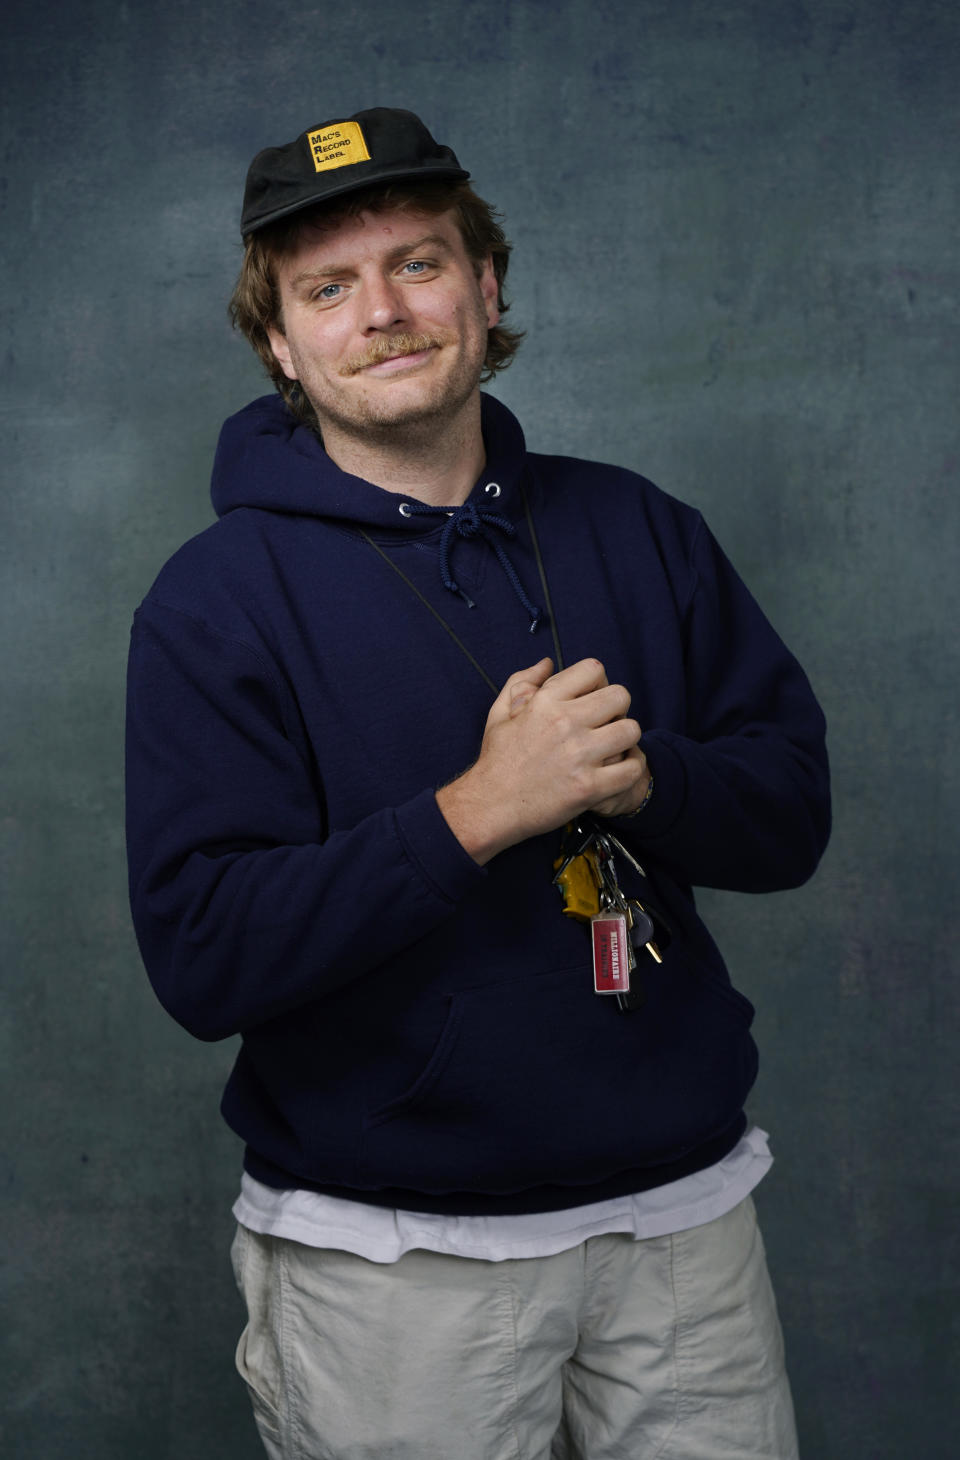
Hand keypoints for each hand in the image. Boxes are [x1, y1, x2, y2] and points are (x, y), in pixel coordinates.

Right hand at [436, 657, 647, 862]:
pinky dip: (631, 768)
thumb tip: (547, 663)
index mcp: (545, 702)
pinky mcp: (589, 787)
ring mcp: (579, 756)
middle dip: (617, 708)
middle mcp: (565, 723)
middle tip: (606, 724)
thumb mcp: (500, 713)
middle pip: (620, 696)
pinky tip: (618, 770)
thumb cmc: (496, 761)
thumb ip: (522, 682)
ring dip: (626, 738)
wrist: (490, 806)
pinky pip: (632, 769)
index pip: (593, 670)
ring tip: (613, 748)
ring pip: (631, 730)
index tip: (592, 699)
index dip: (598, 682)